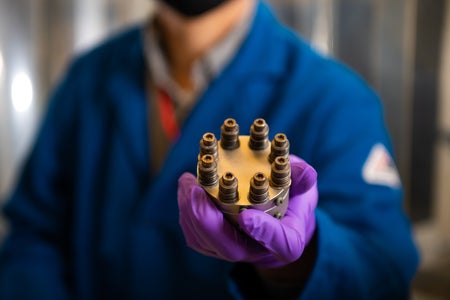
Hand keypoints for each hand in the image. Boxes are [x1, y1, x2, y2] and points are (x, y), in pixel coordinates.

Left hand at [177, 154, 317, 267]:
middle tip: (196, 191)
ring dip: (192, 214)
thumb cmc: (292, 201)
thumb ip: (302, 180)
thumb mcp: (304, 188)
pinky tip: (186, 189)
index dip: (264, 232)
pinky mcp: (216, 244)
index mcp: (288, 241)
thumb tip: (306, 172)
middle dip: (209, 221)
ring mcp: (235, 249)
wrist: (279, 219)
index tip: (248, 216)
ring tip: (188, 183)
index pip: (279, 243)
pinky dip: (187, 213)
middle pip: (231, 247)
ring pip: (207, 242)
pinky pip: (196, 236)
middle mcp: (259, 251)